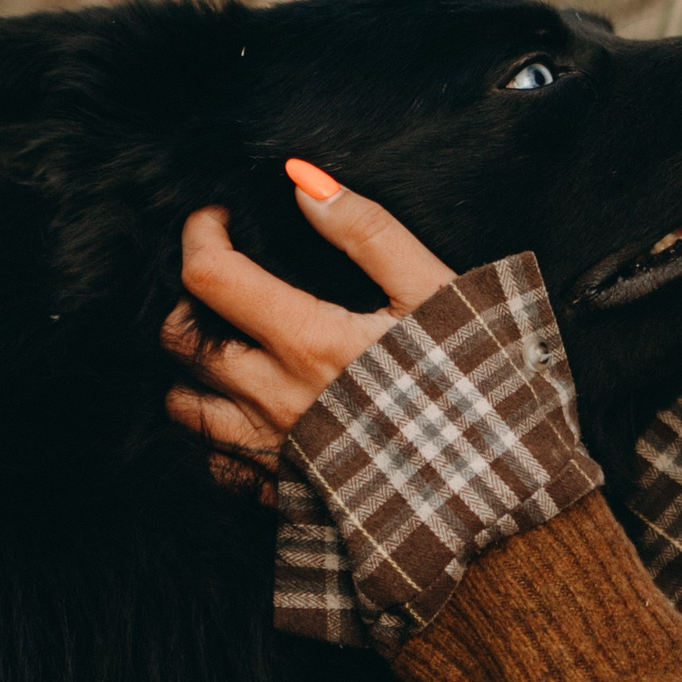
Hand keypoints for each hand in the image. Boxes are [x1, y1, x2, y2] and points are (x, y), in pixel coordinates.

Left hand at [163, 160, 456, 487]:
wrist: (501, 498)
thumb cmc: (476, 391)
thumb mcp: (438, 294)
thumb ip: (370, 233)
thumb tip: (305, 183)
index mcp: (309, 343)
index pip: (211, 276)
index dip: (200, 233)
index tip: (220, 218)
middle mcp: (274, 401)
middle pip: (180, 341)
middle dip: (186, 299)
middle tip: (222, 283)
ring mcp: (272, 455)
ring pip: (183, 407)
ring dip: (193, 370)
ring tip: (229, 348)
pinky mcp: (281, 497)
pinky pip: (215, 464)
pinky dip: (215, 432)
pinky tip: (248, 413)